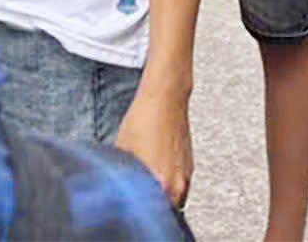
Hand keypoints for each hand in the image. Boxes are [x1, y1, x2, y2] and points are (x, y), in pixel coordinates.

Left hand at [115, 81, 192, 208]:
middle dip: (151, 202)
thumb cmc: (145, 119)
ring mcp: (186, 175)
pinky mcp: (189, 166)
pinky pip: (178, 184)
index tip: (132, 198)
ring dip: (161, 193)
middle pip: (164, 207)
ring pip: (173, 197)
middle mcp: (178, 182)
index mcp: (161, 182)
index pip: (150, 210)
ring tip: (147, 180)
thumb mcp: (124, 149)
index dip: (139, 205)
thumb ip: (124, 175)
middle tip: (138, 192)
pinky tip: (156, 168)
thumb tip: (118, 185)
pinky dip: (168, 182)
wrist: (166, 98)